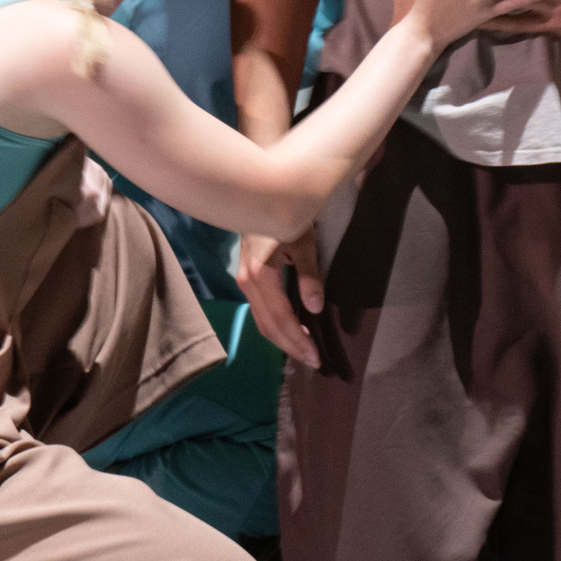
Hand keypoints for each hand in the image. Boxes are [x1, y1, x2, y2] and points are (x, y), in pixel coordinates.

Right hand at [236, 228, 327, 367]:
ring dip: (283, 340)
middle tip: (313, 361)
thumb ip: (309, 276)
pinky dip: (277, 326)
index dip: (298, 340)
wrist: (258, 199)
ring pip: (262, 322)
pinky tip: (293, 331)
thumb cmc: (284, 216)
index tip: (315, 356)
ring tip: (305, 351)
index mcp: (260, 276)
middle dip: (291, 347)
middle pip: (268, 326)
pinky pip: (261, 312)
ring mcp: (245, 283)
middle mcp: (248, 284)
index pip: (280, 319)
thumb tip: (315, 309)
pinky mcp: (247, 280)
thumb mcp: (303, 242)